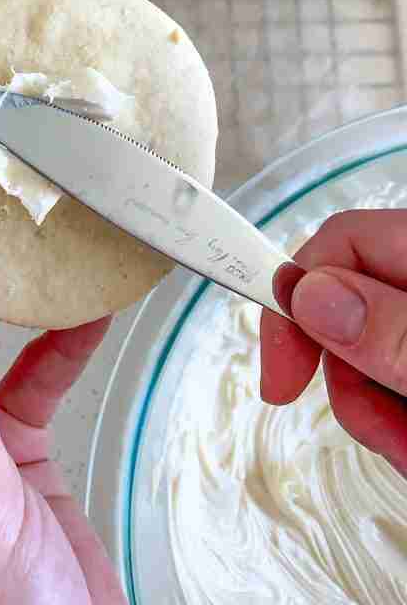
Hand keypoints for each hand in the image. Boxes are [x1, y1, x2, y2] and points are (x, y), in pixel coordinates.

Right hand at [261, 209, 406, 475]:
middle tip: (377, 431)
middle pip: (349, 305)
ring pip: (371, 353)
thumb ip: (392, 329)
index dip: (298, 301)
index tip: (280, 376)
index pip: (341, 242)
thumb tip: (308, 294)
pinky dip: (397, 420)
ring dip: (375, 413)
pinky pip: (395, 380)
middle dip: (345, 377)